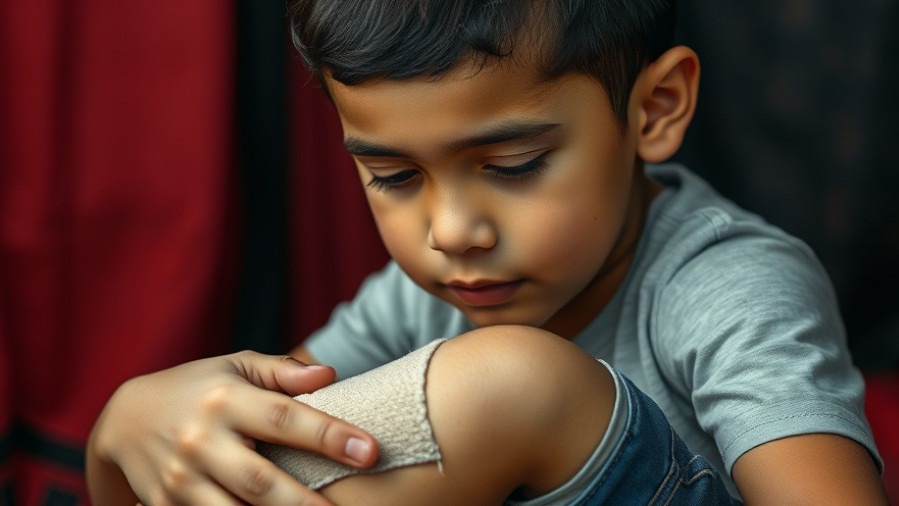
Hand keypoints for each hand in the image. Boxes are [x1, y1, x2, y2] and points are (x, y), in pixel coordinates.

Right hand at [87, 351, 377, 504]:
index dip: (329, 436)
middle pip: (260, 481)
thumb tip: (330, 375)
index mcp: (225, 399)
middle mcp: (201, 440)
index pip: (284, 418)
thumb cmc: (198, 388)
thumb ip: (282, 372)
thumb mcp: (235, 367)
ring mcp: (181, 479)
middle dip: (305, 502)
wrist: (124, 421)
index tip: (370, 450)